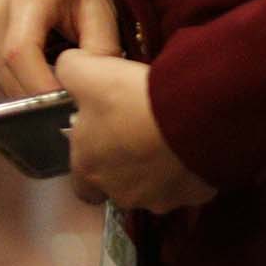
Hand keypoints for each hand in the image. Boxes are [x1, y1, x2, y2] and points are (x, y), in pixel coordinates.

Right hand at [0, 0, 122, 99]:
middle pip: (11, 78)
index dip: (45, 88)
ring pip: (4, 81)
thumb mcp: (100, 1)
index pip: (22, 59)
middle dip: (45, 98)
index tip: (75, 108)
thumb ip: (101, 45)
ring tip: (69, 87)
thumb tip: (97, 89)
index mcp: (20, 3)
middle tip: (81, 108)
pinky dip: (23, 80)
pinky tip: (50, 71)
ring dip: (34, 90)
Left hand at [54, 51, 214, 212]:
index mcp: (87, 168)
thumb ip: (71, 70)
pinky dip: (191, 171)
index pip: (79, 180)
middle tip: (143, 135)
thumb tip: (68, 66)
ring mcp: (156, 199)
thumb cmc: (135, 102)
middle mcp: (117, 191)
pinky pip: (188, 186)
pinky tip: (197, 147)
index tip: (107, 140)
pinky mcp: (192, 196)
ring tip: (173, 140)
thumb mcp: (92, 73)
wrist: (194, 118)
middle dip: (127, 166)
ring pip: (154, 188)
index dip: (91, 159)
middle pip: (118, 185)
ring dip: (159, 170)